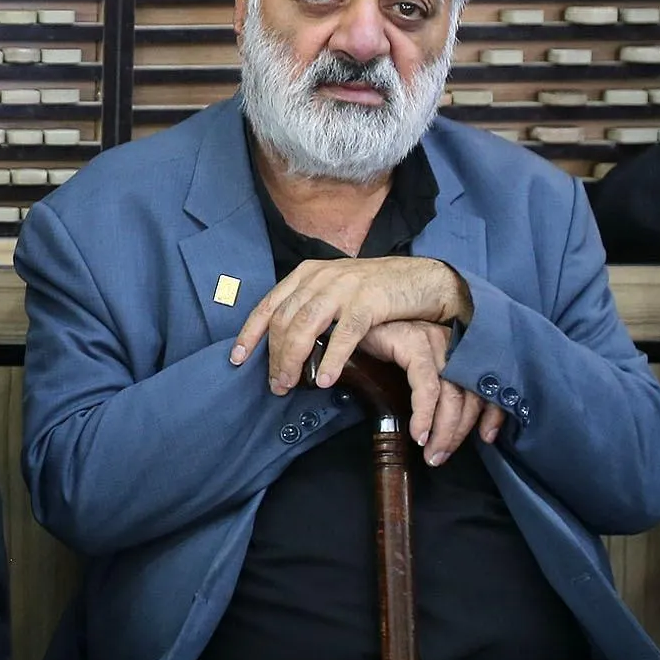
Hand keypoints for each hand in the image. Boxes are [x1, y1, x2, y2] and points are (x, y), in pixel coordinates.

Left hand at [230, 256, 471, 396]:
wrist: (421, 278)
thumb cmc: (375, 289)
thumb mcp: (334, 288)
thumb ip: (309, 305)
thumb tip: (284, 340)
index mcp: (306, 274)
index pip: (268, 305)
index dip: (250, 334)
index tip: (237, 359)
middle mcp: (320, 277)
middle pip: (284, 321)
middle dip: (274, 356)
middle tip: (274, 384)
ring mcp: (343, 287)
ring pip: (306, 327)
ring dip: (293, 360)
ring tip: (289, 385)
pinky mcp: (368, 301)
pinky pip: (343, 335)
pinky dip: (331, 359)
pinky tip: (324, 379)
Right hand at [354, 321, 502, 466]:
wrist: (350, 321)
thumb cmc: (380, 345)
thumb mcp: (414, 366)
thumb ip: (434, 386)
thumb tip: (449, 422)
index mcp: (458, 349)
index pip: (485, 384)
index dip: (492, 413)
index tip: (486, 438)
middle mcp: (452, 344)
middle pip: (468, 395)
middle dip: (458, 432)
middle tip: (441, 456)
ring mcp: (434, 341)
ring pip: (451, 394)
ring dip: (443, 430)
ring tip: (430, 453)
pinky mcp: (413, 343)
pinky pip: (426, 386)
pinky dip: (424, 413)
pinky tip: (419, 433)